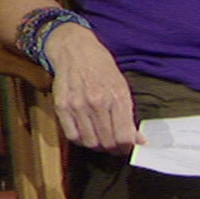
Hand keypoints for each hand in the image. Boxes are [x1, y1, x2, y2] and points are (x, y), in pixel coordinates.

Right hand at [46, 23, 143, 153]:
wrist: (74, 49)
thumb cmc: (101, 66)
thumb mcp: (121, 86)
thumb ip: (128, 114)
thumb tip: (137, 139)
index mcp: (117, 96)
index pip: (124, 136)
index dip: (127, 147)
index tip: (128, 147)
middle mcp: (97, 102)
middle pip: (108, 142)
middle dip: (114, 149)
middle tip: (115, 147)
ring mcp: (77, 105)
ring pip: (90, 142)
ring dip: (98, 146)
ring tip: (101, 140)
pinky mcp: (62, 106)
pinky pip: (72, 135)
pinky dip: (81, 140)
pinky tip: (86, 134)